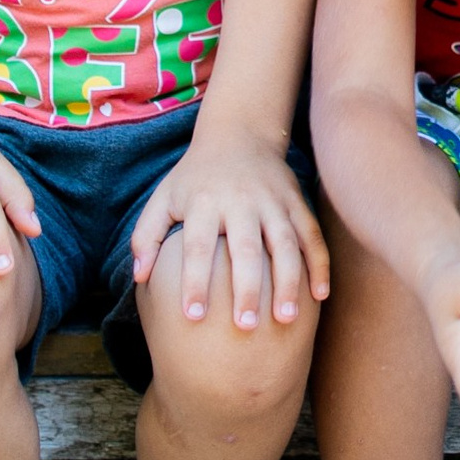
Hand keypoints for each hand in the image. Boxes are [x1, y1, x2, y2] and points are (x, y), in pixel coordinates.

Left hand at [128, 125, 331, 329]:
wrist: (239, 133)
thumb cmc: (195, 176)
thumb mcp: (163, 197)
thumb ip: (146, 236)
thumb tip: (139, 277)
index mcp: (204, 201)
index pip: (198, 246)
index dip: (196, 281)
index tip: (193, 317)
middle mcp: (240, 200)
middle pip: (246, 248)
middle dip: (247, 288)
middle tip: (245, 326)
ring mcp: (273, 201)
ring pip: (285, 243)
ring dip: (288, 281)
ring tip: (286, 318)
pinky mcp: (297, 201)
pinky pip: (312, 235)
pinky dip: (319, 264)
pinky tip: (320, 296)